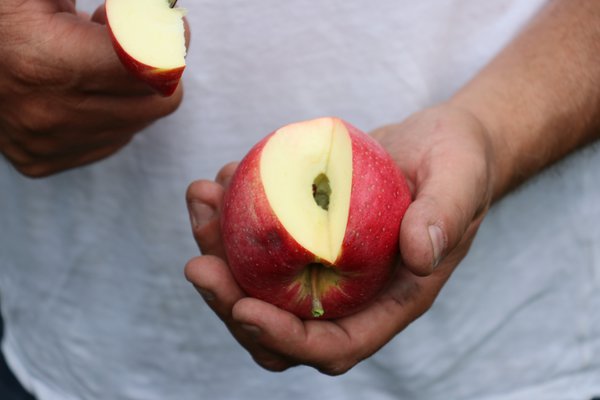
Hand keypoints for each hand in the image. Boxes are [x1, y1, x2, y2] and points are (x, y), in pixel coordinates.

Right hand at [0, 1, 183, 176]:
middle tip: (121, 42)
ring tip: (91, 64)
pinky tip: (79, 89)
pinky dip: (110, 114)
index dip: (168, 40)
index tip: (164, 24)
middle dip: (156, 67)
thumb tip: (163, 6)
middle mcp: (51, 114)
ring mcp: (47, 144)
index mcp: (49, 63)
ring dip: (130, 91)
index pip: (153, 67)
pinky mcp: (43, 161)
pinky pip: (112, 140)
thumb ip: (120, 10)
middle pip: (160, 100)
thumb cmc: (2, 18)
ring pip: (138, 122)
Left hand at [185, 104, 497, 374]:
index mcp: (390, 299)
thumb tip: (421, 255)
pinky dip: (230, 217)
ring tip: (200, 200)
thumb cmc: (460, 162)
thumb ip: (445, 216)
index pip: (333, 345)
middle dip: (231, 304)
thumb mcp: (461, 179)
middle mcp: (351, 291)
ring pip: (257, 282)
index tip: (243, 310)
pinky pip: (259, 240)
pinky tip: (219, 180)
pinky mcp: (307, 231)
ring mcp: (325, 263)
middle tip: (199, 263)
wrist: (441, 143)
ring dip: (219, 251)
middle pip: (280, 325)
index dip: (286, 339)